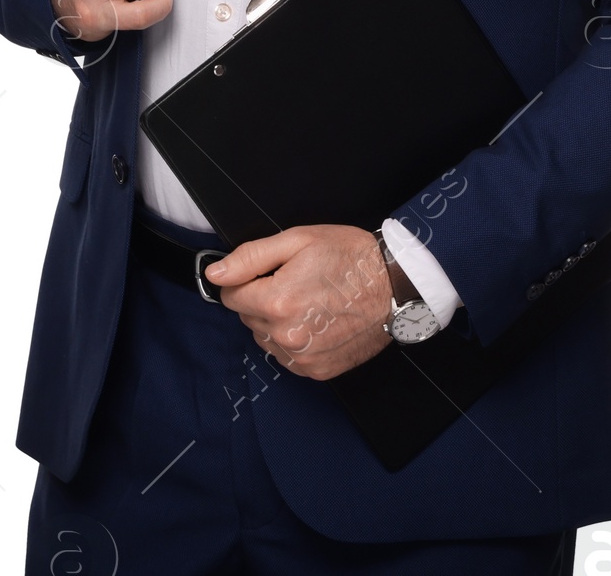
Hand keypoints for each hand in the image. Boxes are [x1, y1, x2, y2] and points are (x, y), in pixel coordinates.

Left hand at [206, 225, 394, 379]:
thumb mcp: (298, 240)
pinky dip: (294, 339)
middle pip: (248, 317)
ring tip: (310, 301)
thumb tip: (215, 274)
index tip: (271, 271)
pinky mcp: (316, 371)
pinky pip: (286, 356)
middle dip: (262, 298)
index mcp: (278, 300)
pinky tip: (317, 321)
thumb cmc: (350, 256)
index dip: (247, 279)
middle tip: (296, 281)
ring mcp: (302, 358)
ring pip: (265, 338)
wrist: (395, 285)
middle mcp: (286, 336)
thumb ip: (251, 257)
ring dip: (277, 321)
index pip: (230, 296)